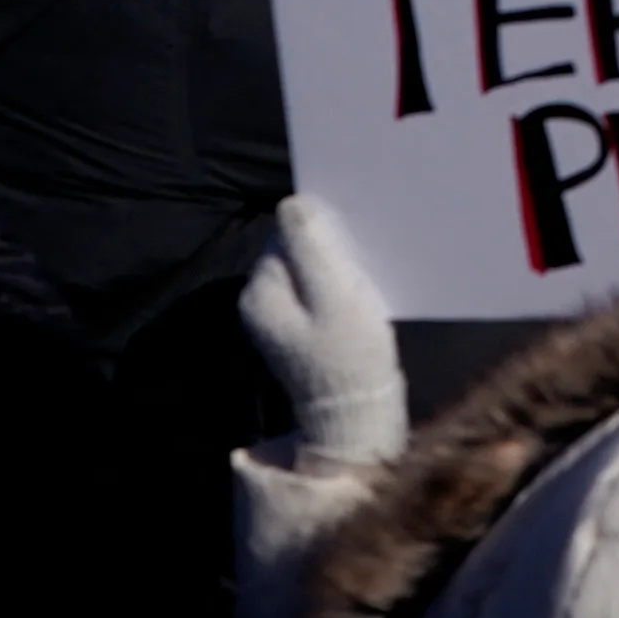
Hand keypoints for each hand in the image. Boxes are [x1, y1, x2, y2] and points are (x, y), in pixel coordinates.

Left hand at [239, 194, 410, 465]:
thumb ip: (313, 249)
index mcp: (261, 291)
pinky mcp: (295, 328)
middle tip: (360, 270)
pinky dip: (334, 287)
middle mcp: (258, 301)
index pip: (286, 234)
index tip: (353, 247)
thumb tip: (293, 202)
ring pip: (306, 268)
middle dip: (327, 249)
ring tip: (359, 286)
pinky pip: (312, 289)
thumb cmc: (350, 357)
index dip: (322, 232)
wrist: (356, 414)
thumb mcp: (337, 297)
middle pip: (294, 249)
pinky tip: (353, 302)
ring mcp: (274, 317)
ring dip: (334, 268)